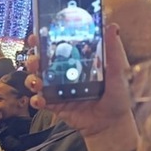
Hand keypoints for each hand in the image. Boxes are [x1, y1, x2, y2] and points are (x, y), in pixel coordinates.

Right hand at [24, 26, 137, 150]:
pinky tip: (40, 99)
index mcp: (77, 61)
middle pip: (41, 61)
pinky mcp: (55, 105)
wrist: (112, 124)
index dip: (45, 39)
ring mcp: (58, 89)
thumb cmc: (118, 96)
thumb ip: (113, 51)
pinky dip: (36, 99)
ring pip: (36, 79)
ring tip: (37, 81)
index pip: (58, 46)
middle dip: (33, 58)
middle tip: (35, 59)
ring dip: (31, 78)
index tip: (38, 34)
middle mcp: (64, 73)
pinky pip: (39, 100)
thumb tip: (112, 27)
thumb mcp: (118, 71)